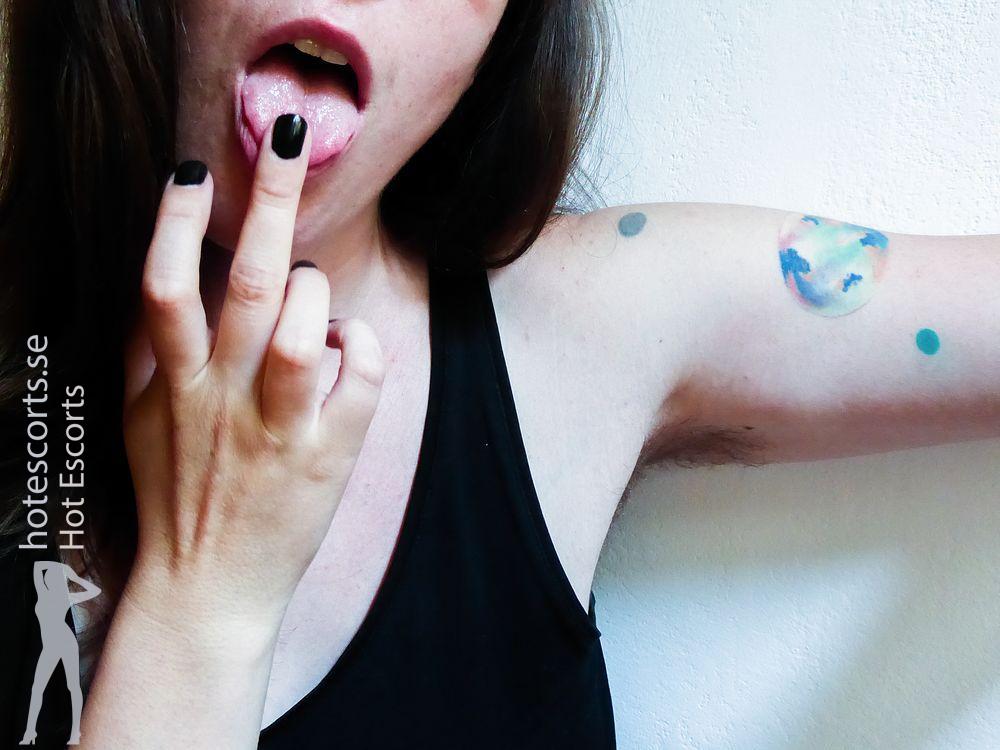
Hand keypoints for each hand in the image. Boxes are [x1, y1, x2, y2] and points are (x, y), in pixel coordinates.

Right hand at [120, 114, 384, 635]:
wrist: (207, 591)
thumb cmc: (180, 499)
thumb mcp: (146, 422)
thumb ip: (157, 357)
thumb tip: (172, 289)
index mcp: (173, 386)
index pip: (162, 288)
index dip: (174, 223)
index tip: (192, 170)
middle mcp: (222, 399)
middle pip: (242, 284)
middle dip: (266, 199)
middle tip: (287, 133)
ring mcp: (277, 427)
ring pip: (301, 327)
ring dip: (314, 291)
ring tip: (309, 293)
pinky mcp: (325, 454)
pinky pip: (357, 374)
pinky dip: (360, 343)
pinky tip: (349, 345)